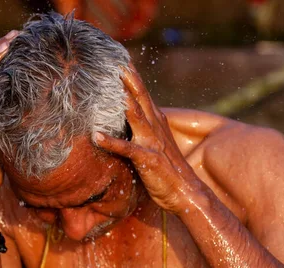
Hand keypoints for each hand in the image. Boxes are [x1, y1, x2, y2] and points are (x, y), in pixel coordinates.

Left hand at [93, 64, 203, 213]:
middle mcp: (154, 128)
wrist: (187, 193)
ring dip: (122, 101)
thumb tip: (129, 119)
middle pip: (140, 97)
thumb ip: (143, 130)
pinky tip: (96, 136)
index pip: (142, 94)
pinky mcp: (148, 160)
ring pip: (136, 116)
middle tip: (113, 59)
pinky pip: (127, 149)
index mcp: (156, 122)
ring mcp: (152, 143)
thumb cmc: (169, 171)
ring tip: (106, 86)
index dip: (131, 76)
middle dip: (127, 78)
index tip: (119, 58)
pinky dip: (111, 142)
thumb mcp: (156, 144)